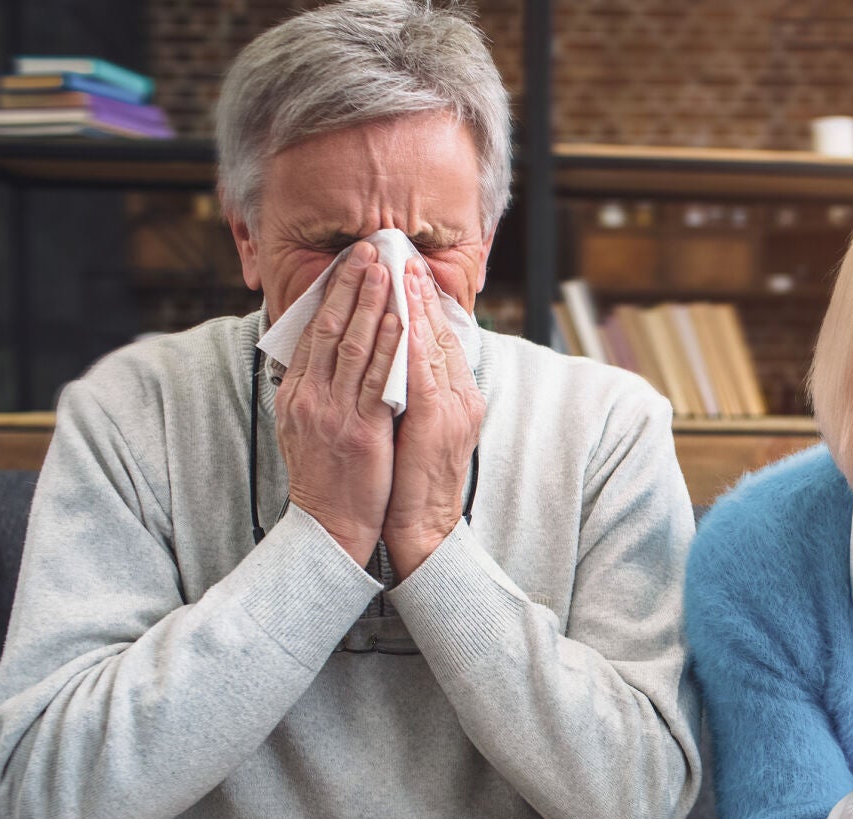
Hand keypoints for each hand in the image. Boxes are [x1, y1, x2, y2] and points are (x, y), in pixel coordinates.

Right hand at [276, 240, 401, 564]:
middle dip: (350, 285)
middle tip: (368, 249)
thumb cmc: (326, 480)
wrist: (328, 528)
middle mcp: (310, 398)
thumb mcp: (305, 430)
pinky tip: (401, 320)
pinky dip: (389, 345)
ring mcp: (334, 413)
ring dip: (372, 303)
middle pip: (331, 329)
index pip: (314, 333)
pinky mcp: (360, 430)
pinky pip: (377, 379)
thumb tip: (320, 360)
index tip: (348, 265)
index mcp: (296, 395)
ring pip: (354, 345)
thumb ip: (313, 393)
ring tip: (386, 269)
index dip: (332, 295)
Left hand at [381, 257, 484, 578]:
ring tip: (399, 271)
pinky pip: (424, 372)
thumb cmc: (410, 481)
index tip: (405, 271)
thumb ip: (411, 393)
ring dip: (415, 305)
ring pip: (433, 345)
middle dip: (419, 293)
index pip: (439, 339)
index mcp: (457, 397)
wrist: (421, 528)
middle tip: (400, 256)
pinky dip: (411, 341)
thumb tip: (391, 361)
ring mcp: (454, 408)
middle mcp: (462, 397)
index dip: (422, 303)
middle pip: (440, 333)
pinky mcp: (439, 421)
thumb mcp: (416, 428)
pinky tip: (399, 316)